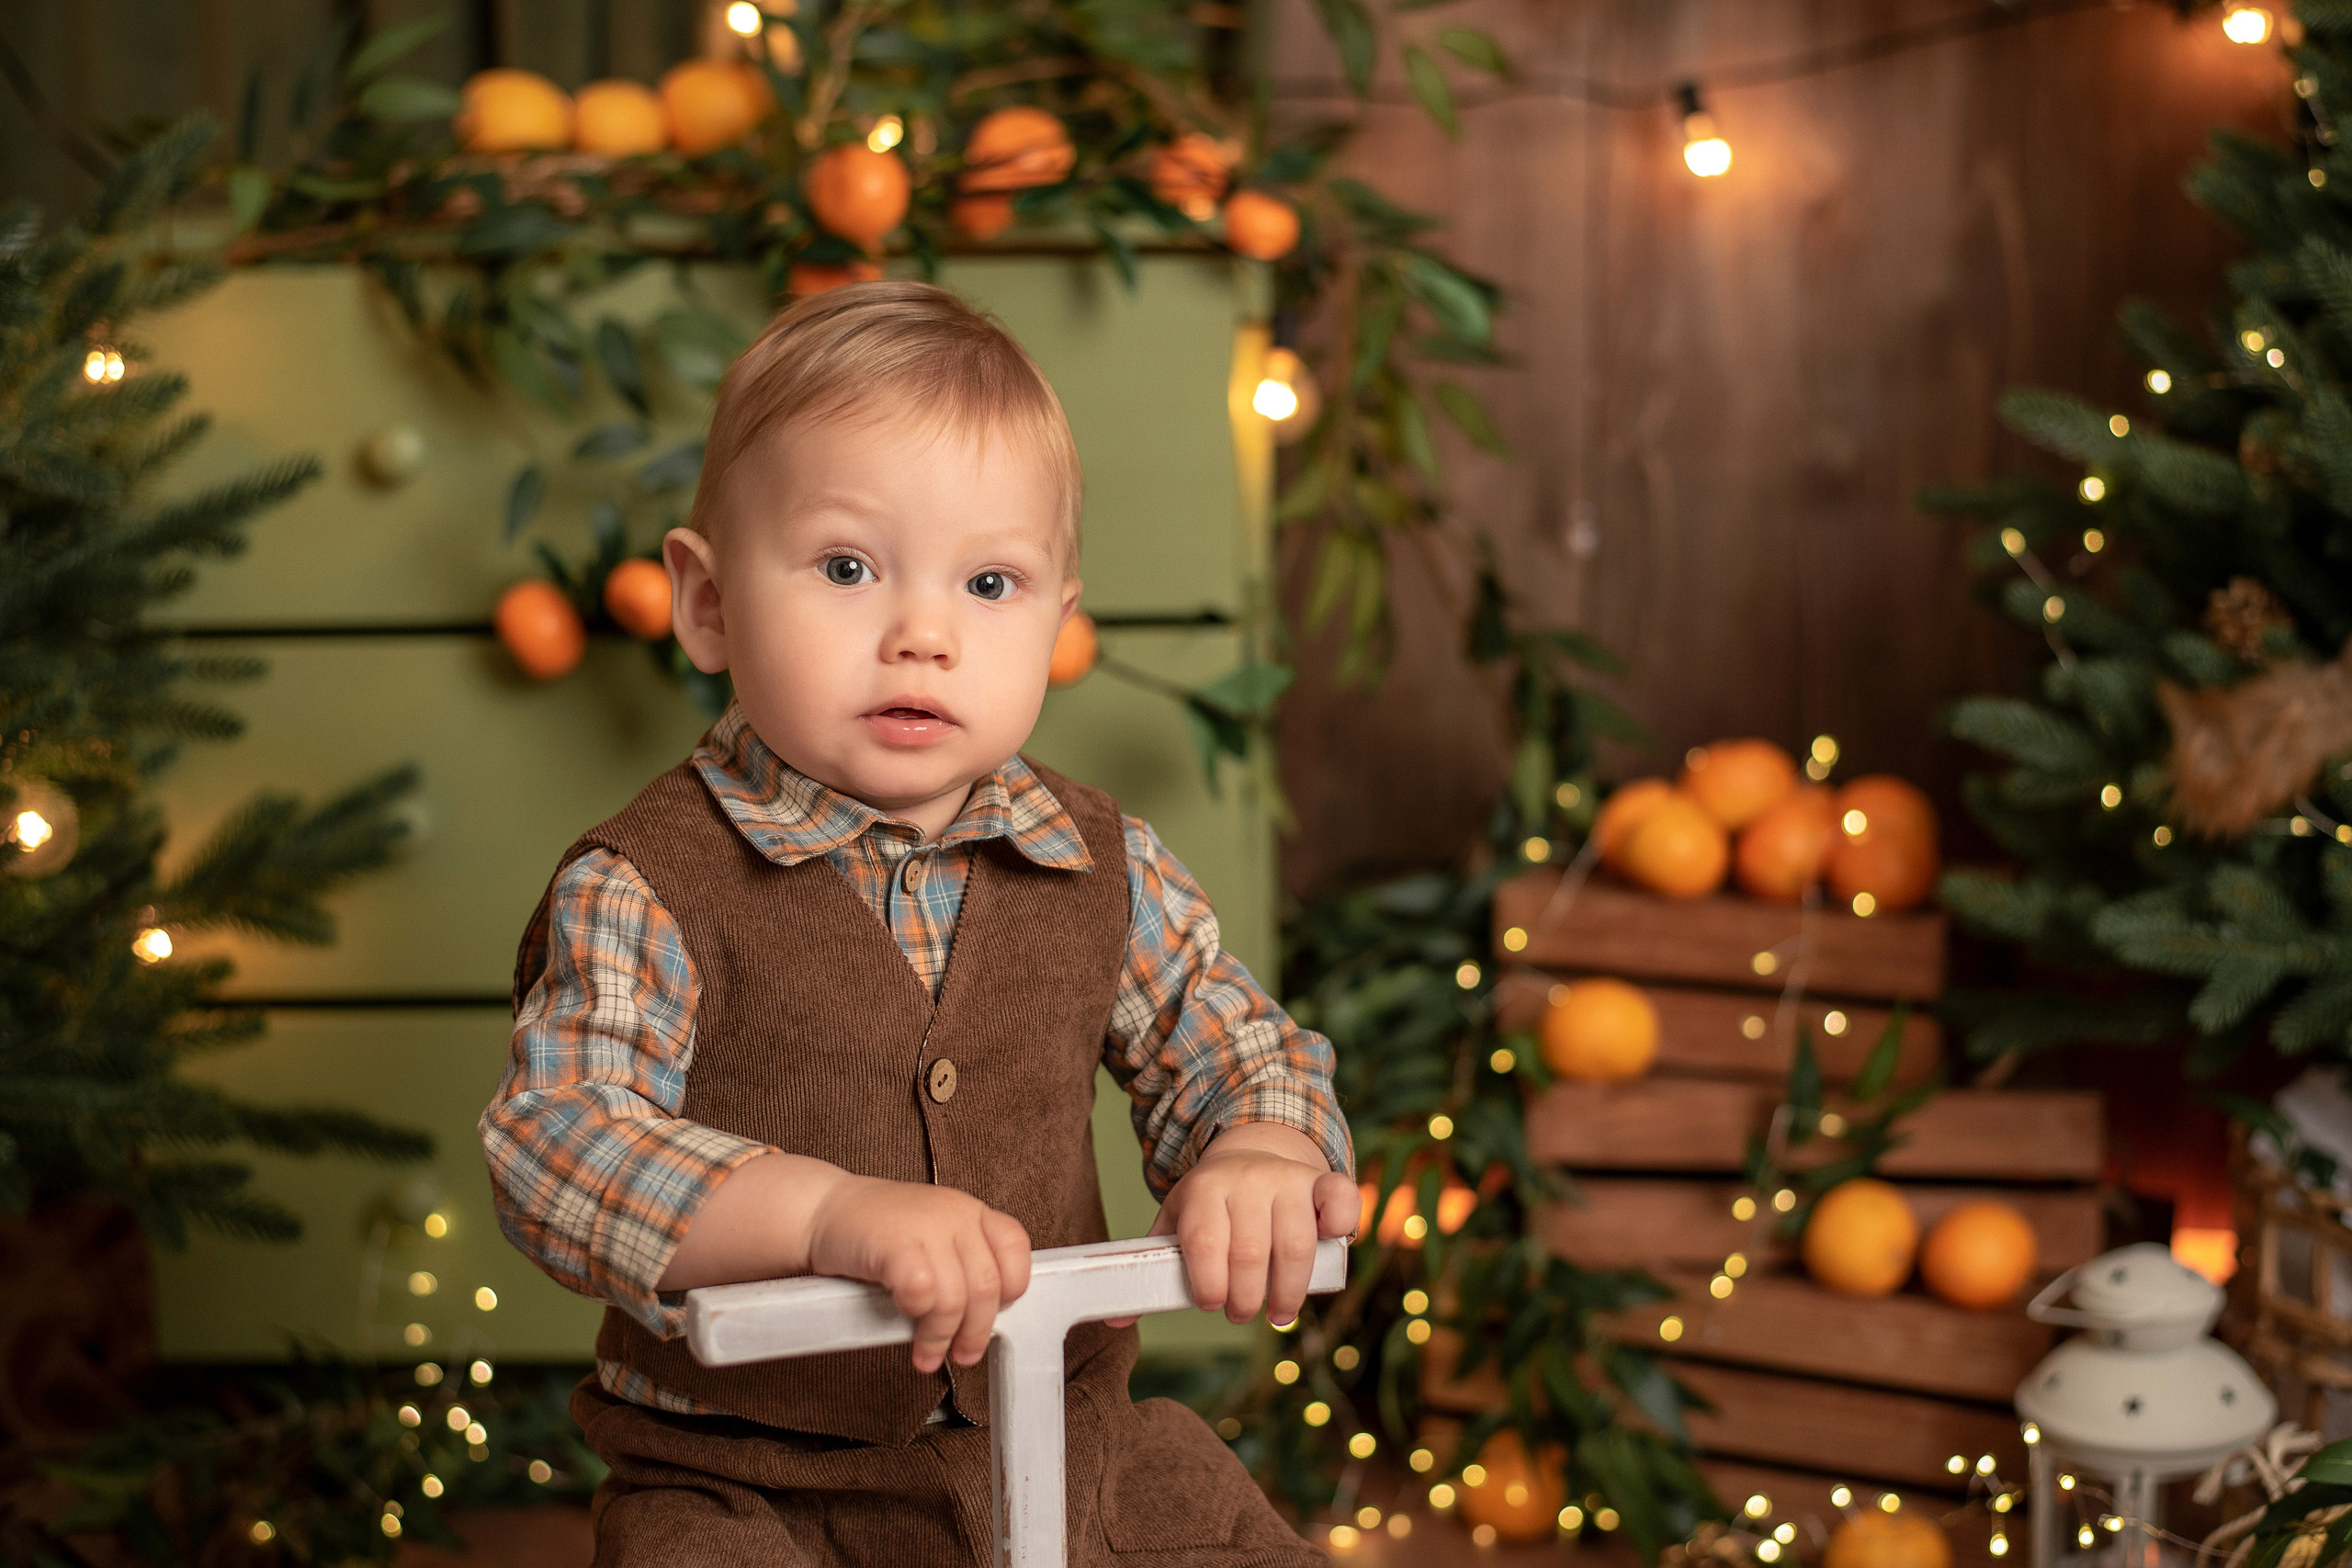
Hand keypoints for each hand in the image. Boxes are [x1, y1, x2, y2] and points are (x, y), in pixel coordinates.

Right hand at [803, 1175, 1032, 1372]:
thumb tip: (985, 1321)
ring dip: (940, 1337)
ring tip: (925, 1355)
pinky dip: (914, 1314)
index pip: (1015, 1249)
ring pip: (955, 1298)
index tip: (993, 1316)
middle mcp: (955, 1213)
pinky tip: (901, 1316)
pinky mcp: (894, 1242)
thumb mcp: (933, 1237)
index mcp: (970, 1212)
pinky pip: (921, 1291)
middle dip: (976, 1332)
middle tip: (963, 1355)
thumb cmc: (878, 1234)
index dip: (1011, 1290)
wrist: (821, 1211)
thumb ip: (961, 1265)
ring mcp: (925, 1225)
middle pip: (987, 1286)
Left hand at [1143, 1124, 1358, 1325]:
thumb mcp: (1176, 1223)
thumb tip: (1116, 1319)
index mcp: (1203, 1189)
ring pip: (1295, 1244)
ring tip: (1278, 1313)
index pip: (1205, 1242)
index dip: (1208, 1284)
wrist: (1250, 1154)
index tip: (1210, 1305)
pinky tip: (1334, 1247)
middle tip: (1240, 1314)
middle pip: (1251, 1252)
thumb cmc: (1210, 1205)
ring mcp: (1288, 1180)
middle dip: (1245, 1299)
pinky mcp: (1321, 1182)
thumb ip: (1152, 1267)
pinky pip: (1340, 1199)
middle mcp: (1247, 1180)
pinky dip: (1342, 1225)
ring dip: (1288, 1291)